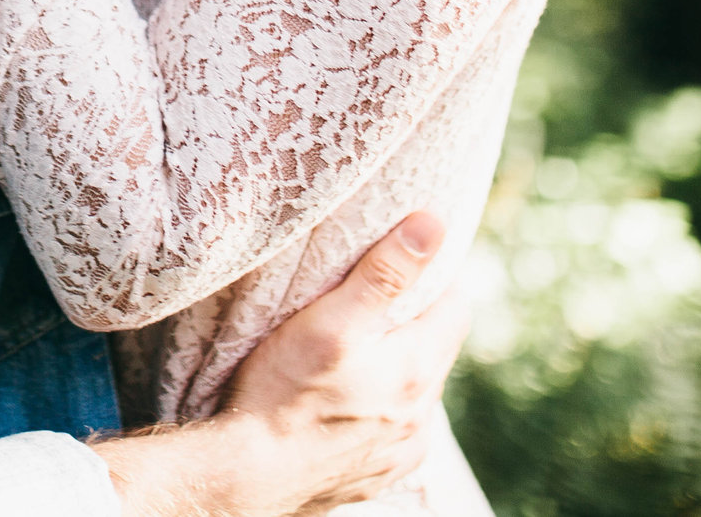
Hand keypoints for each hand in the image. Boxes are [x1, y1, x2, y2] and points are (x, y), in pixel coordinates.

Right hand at [94, 213, 463, 516]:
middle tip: (369, 299)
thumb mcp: (329, 321)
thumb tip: (432, 225)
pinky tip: (343, 401)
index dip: (435, 278)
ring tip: (351, 349)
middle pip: (435, 350)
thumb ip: (384, 273)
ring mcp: (401, 452)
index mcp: (416, 372)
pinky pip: (394, 432)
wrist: (245, 476)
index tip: (406, 259)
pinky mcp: (377, 475)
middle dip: (412, 321)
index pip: (455, 308)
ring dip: (395, 367)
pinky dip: (378, 409)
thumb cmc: (281, 394)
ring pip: (414, 392)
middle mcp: (420, 418)